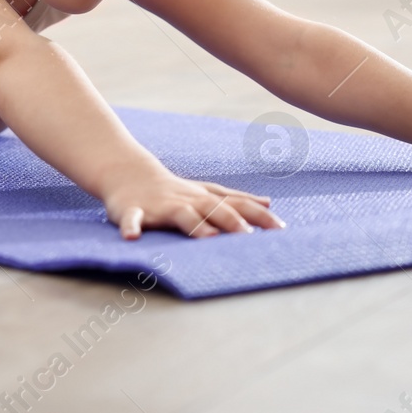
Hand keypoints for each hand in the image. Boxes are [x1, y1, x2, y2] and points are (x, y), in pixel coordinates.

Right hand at [103, 169, 285, 239]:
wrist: (130, 174)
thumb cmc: (175, 189)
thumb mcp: (207, 192)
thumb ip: (236, 199)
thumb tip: (269, 203)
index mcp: (205, 198)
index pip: (237, 205)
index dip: (259, 216)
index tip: (281, 230)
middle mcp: (187, 201)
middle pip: (214, 208)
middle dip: (232, 222)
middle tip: (250, 237)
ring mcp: (162, 206)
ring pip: (181, 215)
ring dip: (195, 225)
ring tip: (209, 238)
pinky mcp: (133, 210)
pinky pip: (132, 219)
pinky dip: (132, 227)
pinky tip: (132, 238)